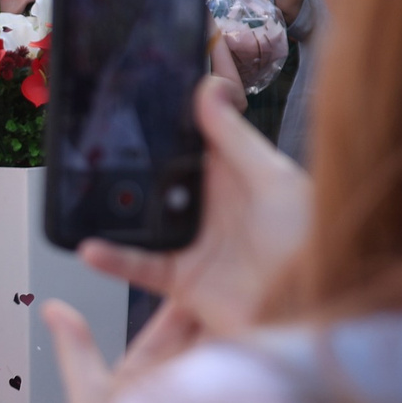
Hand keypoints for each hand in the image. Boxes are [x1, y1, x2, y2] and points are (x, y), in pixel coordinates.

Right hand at [43, 77, 311, 402]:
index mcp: (236, 177)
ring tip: (83, 189)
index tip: (136, 92)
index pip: (192, 140)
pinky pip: (137, 266)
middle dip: (128, 161)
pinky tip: (91, 246)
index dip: (167, 118)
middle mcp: (210, 208)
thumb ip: (235, 137)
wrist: (317, 314)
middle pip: (158, 178)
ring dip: (113, 208)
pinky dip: (111, 258)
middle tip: (93, 139)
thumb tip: (207, 88)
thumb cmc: (314, 245)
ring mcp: (193, 244)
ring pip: (141, 220)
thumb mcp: (275, 179)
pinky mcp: (181, 282)